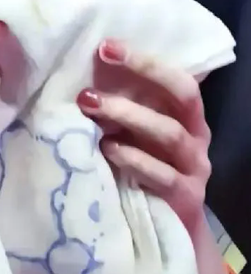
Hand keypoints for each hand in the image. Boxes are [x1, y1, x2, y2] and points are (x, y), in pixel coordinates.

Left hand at [76, 38, 210, 233]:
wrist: (166, 227)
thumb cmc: (145, 166)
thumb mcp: (135, 133)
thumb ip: (121, 106)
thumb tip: (77, 75)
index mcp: (186, 114)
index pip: (177, 77)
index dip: (146, 60)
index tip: (106, 47)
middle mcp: (196, 135)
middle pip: (182, 96)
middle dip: (141, 78)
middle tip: (93, 78)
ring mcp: (194, 167)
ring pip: (170, 134)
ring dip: (130, 116)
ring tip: (92, 107)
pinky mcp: (186, 197)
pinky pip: (163, 175)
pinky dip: (134, 160)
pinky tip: (109, 150)